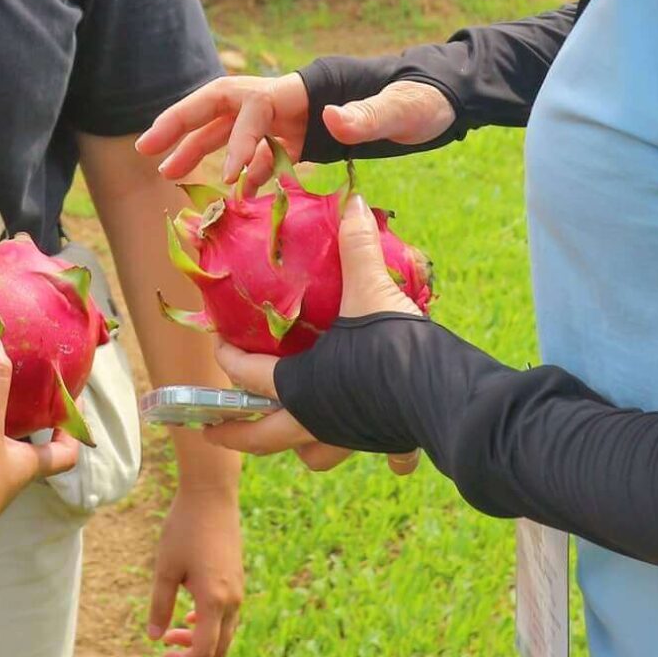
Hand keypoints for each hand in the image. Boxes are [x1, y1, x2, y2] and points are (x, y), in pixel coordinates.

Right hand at [137, 75, 454, 186]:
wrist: (441, 99)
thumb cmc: (424, 99)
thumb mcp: (404, 108)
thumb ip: (369, 114)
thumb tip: (333, 119)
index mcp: (305, 89)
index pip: (250, 105)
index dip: (233, 138)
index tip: (228, 178)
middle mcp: (290, 99)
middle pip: (220, 104)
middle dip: (181, 124)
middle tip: (145, 150)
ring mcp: (293, 118)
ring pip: (231, 128)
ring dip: (198, 149)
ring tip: (165, 174)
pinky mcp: (302, 138)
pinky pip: (258, 152)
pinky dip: (238, 171)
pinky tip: (226, 196)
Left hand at [149, 486, 242, 656]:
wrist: (211, 495)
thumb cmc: (184, 529)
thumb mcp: (164, 569)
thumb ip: (159, 606)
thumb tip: (154, 637)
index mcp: (214, 600)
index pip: (203, 650)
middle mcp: (232, 599)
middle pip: (217, 647)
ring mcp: (237, 589)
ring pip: (223, 632)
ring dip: (198, 641)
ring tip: (168, 638)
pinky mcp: (236, 579)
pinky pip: (227, 615)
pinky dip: (208, 625)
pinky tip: (186, 618)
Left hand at [204, 191, 422, 475]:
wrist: (445, 393)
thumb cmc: (391, 345)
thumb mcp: (370, 289)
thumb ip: (356, 245)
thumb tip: (353, 201)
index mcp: (298, 384)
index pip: (246, 374)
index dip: (226, 357)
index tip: (217, 341)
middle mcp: (316, 418)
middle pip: (261, 438)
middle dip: (234, 434)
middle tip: (213, 429)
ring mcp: (350, 434)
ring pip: (315, 455)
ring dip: (302, 447)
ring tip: (296, 431)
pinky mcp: (386, 440)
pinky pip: (384, 454)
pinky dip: (385, 452)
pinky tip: (391, 450)